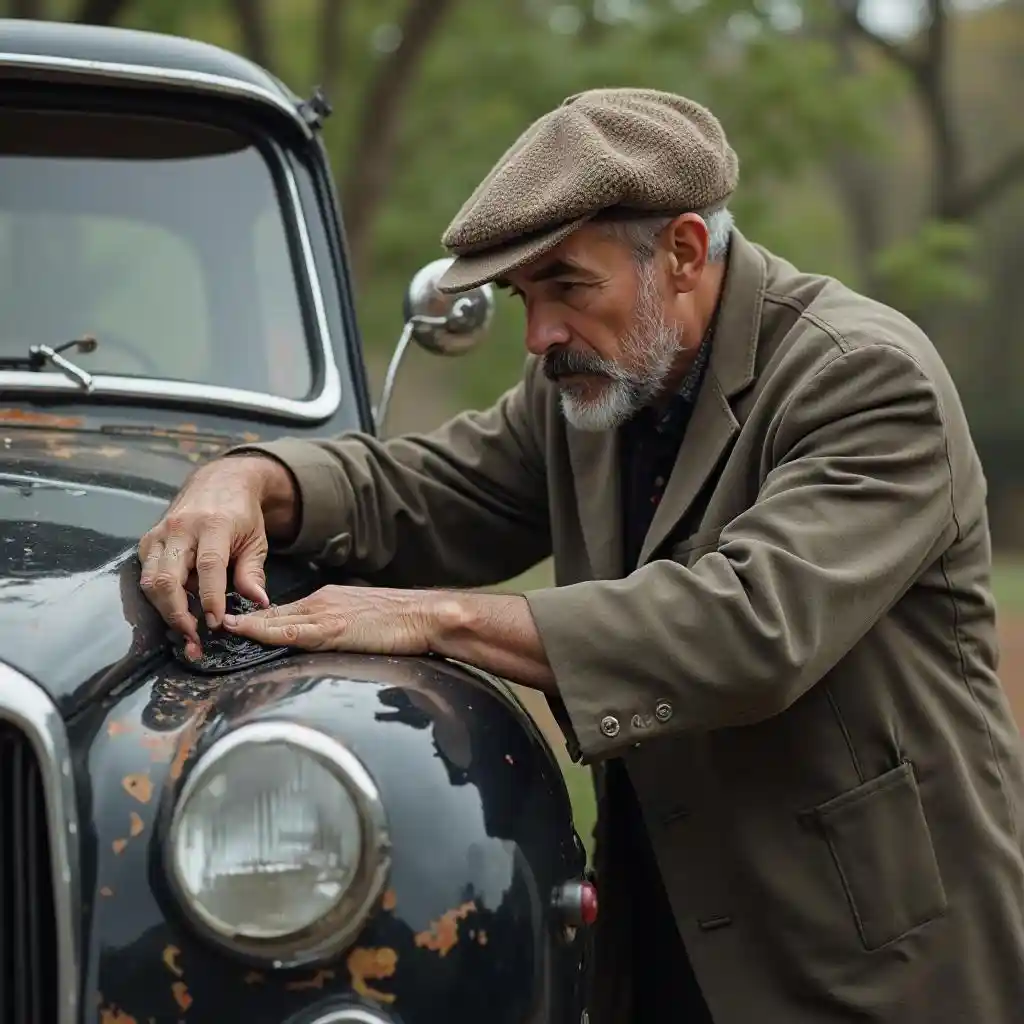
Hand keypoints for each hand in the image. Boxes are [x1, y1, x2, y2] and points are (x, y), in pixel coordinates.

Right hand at [138, 456, 291, 654]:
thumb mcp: (256, 541)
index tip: (215, 624)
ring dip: (165, 610)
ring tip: (186, 630)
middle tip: (194, 637)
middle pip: (169, 577)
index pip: (208, 566)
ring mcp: (160, 533)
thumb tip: (259, 603)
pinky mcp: (148, 540)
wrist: (220, 482)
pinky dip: (160, 596)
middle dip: (178, 614)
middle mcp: (182, 528)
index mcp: (214, 525)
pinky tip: (179, 607)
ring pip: (151, 580)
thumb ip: (253, 573)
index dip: (210, 598)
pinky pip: (147, 575)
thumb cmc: (242, 515)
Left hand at [223, 585, 432, 655]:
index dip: (255, 619)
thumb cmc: (402, 623)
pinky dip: (264, 632)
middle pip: (272, 613)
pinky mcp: (332, 629)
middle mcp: (320, 602)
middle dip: (240, 621)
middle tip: (208, 623)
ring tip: (214, 627)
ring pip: (274, 619)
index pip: (283, 612)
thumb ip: (338, 629)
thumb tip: (320, 642)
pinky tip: (244, 633)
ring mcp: (324, 614)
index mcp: (327, 601)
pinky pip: (290, 631)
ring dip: (243, 625)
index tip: (230, 625)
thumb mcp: (362, 622)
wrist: (425, 615)